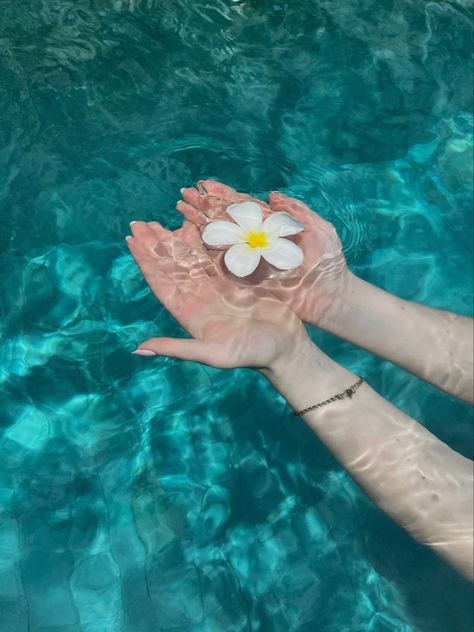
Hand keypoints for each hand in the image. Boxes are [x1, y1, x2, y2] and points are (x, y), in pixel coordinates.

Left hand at [126, 219, 310, 370]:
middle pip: (170, 266)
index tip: (130, 239)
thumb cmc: (252, 353)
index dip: (144, 261)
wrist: (286, 348)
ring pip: (189, 257)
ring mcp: (216, 286)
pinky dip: (202, 239)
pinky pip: (214, 254)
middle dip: (154, 245)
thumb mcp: (214, 353)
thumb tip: (137, 350)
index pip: (160, 282)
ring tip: (159, 221)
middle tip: (139, 223)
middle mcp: (198, 297)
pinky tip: (193, 224)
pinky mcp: (235, 278)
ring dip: (173, 239)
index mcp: (189, 312)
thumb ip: (177, 348)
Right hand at [176, 180, 349, 325]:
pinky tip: (189, 240)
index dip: (222, 195)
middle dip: (204, 208)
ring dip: (199, 225)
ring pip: (218, 240)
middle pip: (224, 221)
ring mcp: (250, 260)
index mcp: (271, 226)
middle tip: (184, 195)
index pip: (242, 206)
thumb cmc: (329, 263)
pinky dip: (205, 252)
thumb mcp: (319, 229)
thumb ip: (296, 211)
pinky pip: (222, 264)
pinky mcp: (247, 279)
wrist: (330, 296)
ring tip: (180, 211)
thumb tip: (272, 195)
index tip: (204, 184)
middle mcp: (257, 241)